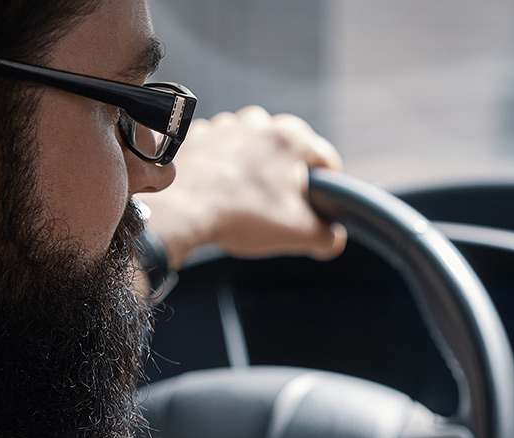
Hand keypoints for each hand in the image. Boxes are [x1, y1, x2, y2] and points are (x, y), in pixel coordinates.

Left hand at [137, 105, 346, 267]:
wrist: (181, 211)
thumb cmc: (241, 215)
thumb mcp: (299, 234)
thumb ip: (328, 236)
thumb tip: (332, 238)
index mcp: (292, 137)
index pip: (327, 161)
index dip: (330, 189)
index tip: (322, 207)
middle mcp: (260, 122)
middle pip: (289, 154)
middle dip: (288, 179)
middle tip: (279, 209)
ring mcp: (226, 125)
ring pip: (255, 149)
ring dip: (256, 170)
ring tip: (247, 200)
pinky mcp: (198, 135)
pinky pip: (223, 151)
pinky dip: (226, 167)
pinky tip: (222, 191)